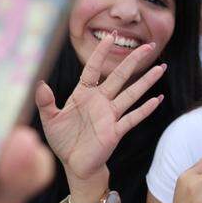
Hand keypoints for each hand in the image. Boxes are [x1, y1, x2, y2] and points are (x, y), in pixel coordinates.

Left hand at [35, 32, 165, 185]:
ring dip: (146, 81)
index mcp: (84, 94)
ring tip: (161, 68)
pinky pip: (133, 118)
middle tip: (148, 46)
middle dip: (134, 60)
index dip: (102, 53)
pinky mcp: (116, 131)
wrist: (74, 165)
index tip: (111, 36)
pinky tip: (158, 99)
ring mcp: (110, 116)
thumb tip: (40, 84)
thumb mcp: (50, 120)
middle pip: (120, 76)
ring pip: (131, 94)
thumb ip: (45, 102)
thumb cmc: (62, 141)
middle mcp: (100, 101)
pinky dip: (146, 109)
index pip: (94, 68)